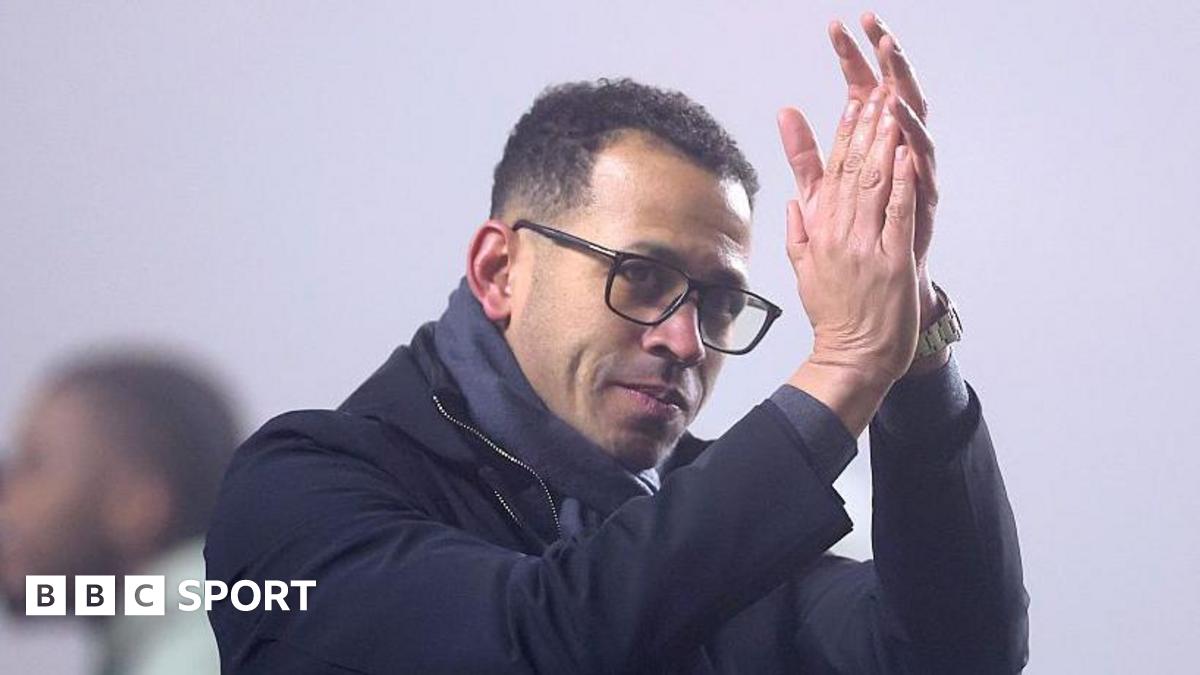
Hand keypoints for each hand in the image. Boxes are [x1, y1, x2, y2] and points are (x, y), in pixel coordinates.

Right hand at [778, 82, 920, 385]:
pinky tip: (908, 155)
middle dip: (865, 125)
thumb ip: (798, 229)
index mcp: (820, 231)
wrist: (850, 356)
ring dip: (883, 142)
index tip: (853, 101)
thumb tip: (793, 200)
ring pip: (873, 184)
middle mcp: (840, 233)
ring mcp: (866, 247)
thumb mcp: (803, 267)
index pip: (830, 173)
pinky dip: (903, 184)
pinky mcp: (892, 262)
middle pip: (851, 169)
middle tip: (876, 88)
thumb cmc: (832, 315)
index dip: (842, 134)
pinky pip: (897, 215)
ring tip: (891, 108)